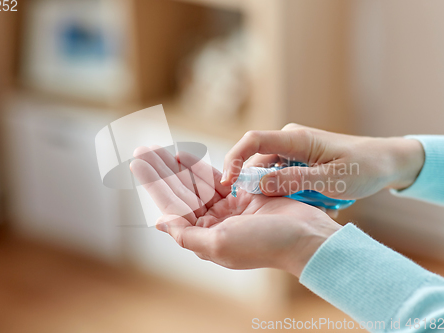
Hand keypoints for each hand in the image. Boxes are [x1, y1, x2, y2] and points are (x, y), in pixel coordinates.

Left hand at [130, 145, 340, 276]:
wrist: (306, 237)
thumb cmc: (265, 244)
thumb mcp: (219, 243)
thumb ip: (187, 234)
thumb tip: (160, 222)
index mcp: (204, 237)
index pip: (172, 206)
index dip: (154, 184)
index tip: (138, 164)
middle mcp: (213, 224)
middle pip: (180, 192)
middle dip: (161, 171)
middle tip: (142, 149)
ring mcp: (228, 210)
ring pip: (196, 184)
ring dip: (177, 166)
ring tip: (157, 148)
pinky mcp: (243, 197)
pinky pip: (217, 179)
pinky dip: (201, 168)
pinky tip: (184, 156)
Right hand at [221, 123, 424, 199]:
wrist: (387, 161)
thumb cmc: (365, 167)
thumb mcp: (331, 180)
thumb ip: (294, 181)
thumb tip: (257, 184)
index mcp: (296, 138)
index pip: (253, 140)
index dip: (234, 159)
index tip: (227, 183)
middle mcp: (290, 139)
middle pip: (257, 161)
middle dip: (259, 186)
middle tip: (274, 210)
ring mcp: (294, 149)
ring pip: (269, 172)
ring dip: (280, 192)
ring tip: (312, 204)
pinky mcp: (299, 160)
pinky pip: (282, 176)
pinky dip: (290, 191)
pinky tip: (314, 201)